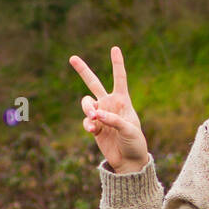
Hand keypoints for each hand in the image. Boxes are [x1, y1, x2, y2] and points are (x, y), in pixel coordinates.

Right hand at [69, 45, 147, 172]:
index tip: (114, 48)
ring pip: (86, 103)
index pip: (119, 78)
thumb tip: (97, 114)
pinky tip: (92, 129)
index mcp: (122, 101)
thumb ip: (114, 120)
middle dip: (83, 71)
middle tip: (72, 58)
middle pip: (93, 83)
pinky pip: (86, 120)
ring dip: (87, 108)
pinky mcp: (94, 127)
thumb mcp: (129, 130)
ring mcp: (100, 115)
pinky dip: (87, 123)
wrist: (129, 160)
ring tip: (93, 117)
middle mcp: (109, 105)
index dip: (117, 63)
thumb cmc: (135, 142)